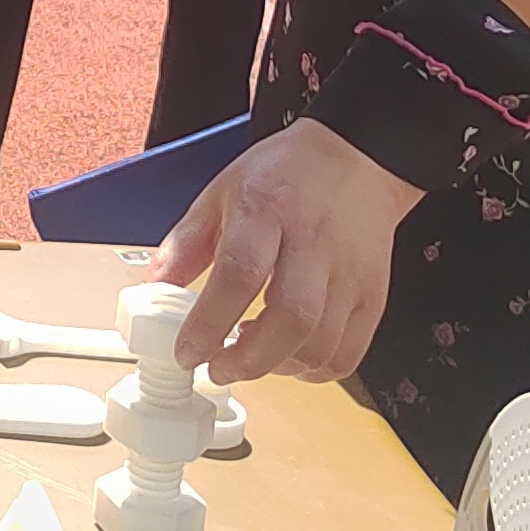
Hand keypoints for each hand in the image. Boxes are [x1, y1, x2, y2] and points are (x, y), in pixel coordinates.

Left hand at [156, 118, 422, 388]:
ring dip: (278, 366)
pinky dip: (313, 370)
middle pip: (291, 318)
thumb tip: (157, 288)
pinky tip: (289, 356)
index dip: (210, 322)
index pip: (240, 272)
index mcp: (268, 210)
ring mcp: (350, 272)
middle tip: (218, 367)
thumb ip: (186, 243)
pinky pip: (348, 353)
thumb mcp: (222, 192)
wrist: (355, 160)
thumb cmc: (286, 175)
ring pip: (322, 343)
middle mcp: (315, 242)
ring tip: (250, 355)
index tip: (187, 351)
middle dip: (248, 359)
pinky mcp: (373, 295)